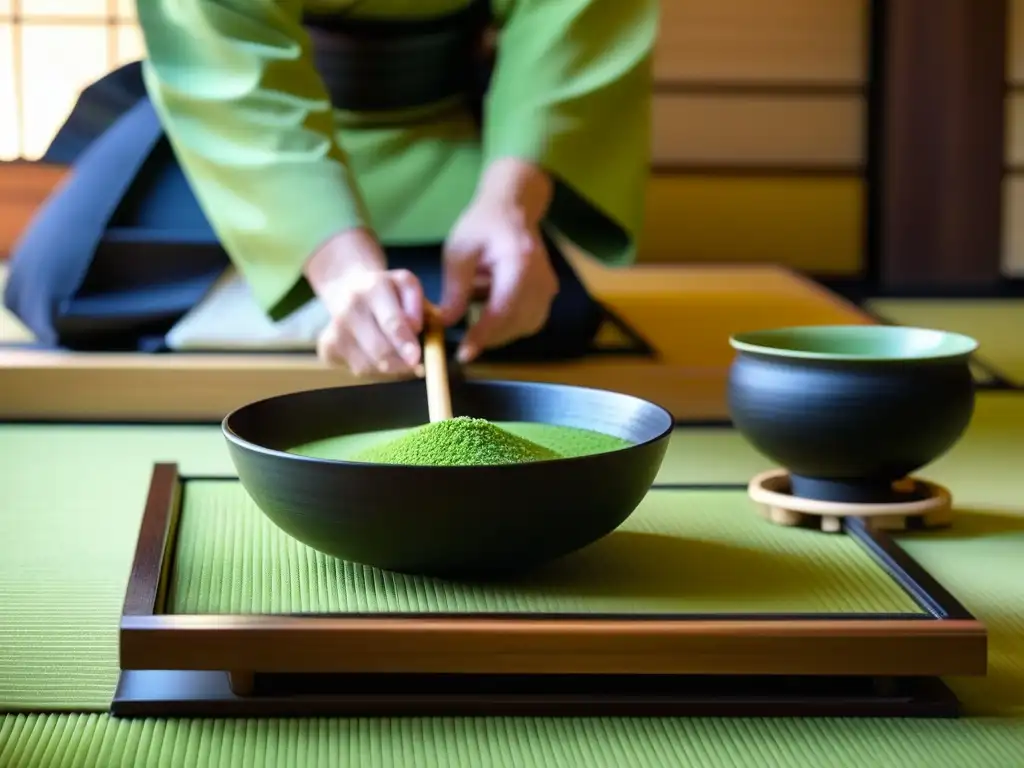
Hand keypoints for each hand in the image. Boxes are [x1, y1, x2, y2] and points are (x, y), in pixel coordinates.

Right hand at [304, 228, 423, 375]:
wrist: (349, 290)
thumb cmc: (388, 292)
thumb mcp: (408, 286)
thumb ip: (418, 304)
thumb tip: (414, 328)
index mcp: (373, 288)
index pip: (391, 321)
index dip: (404, 343)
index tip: (416, 358)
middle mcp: (348, 308)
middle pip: (379, 349)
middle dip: (401, 362)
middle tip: (414, 363)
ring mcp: (334, 329)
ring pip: (369, 365)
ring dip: (389, 367)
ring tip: (393, 350)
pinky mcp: (327, 348)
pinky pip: (357, 371)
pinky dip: (373, 369)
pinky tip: (374, 353)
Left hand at [438, 159, 557, 362]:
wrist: (513, 208)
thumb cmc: (483, 225)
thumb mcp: (459, 251)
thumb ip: (455, 289)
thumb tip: (447, 323)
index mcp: (519, 262)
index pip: (502, 310)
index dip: (483, 336)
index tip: (465, 354)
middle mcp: (540, 278)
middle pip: (516, 323)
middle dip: (489, 337)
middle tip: (464, 343)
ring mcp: (549, 286)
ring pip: (525, 326)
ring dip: (500, 332)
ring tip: (478, 319)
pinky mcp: (549, 292)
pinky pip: (531, 320)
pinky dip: (511, 325)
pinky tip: (494, 312)